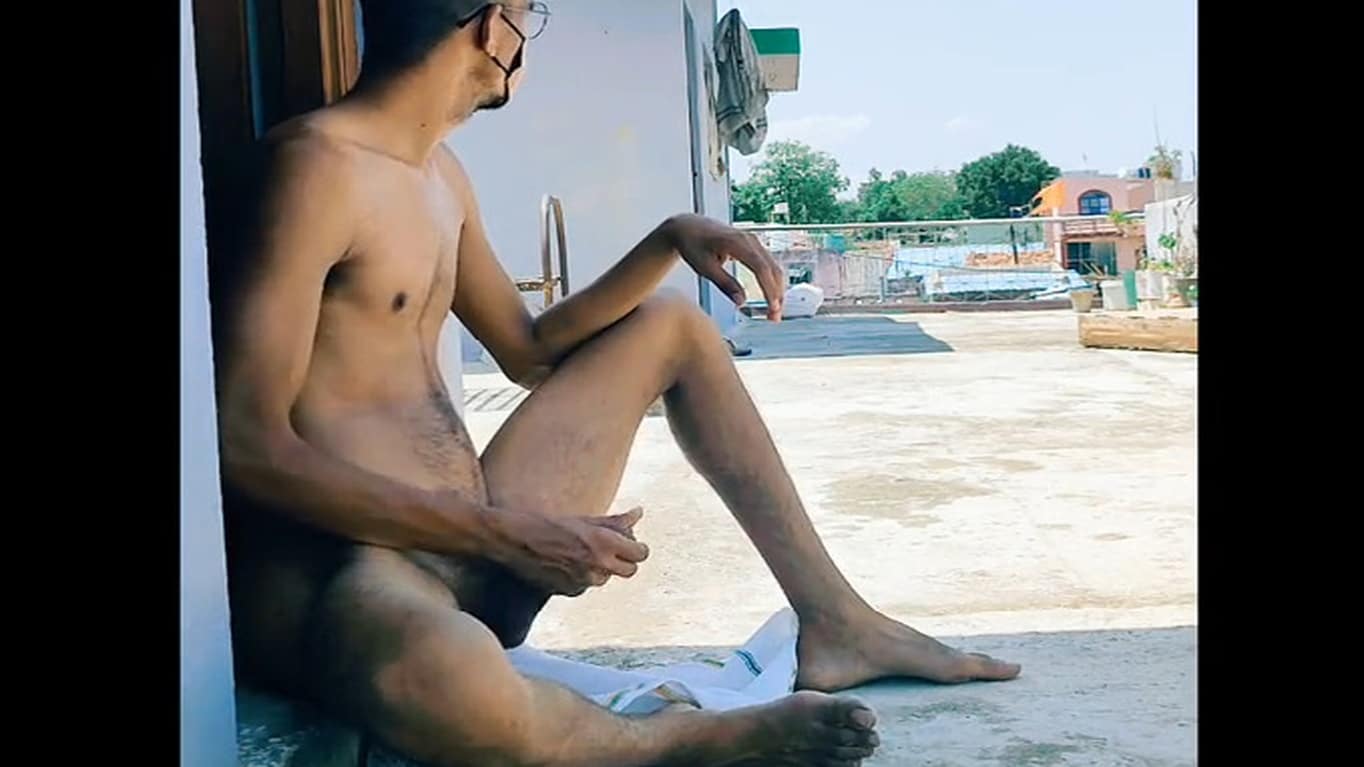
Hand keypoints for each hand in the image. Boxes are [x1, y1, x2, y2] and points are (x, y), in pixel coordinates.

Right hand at [495, 507, 649, 595]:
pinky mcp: (569, 591)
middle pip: (629, 570)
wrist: (513, 540)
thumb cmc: (547, 524)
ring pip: (605, 578)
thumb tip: (638, 512)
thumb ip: (615, 521)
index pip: (640, 554)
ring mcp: (583, 582)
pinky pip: (586, 585)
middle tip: (611, 548)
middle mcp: (597, 566)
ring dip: (601, 568)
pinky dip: (582, 576)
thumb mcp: (585, 519)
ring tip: (581, 551)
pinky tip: (566, 562)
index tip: (630, 543)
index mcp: (603, 544)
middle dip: (624, 560)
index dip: (637, 548)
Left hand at [662, 214, 784, 320]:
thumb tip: (741, 302)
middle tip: (774, 317)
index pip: (760, 268)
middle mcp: (749, 239)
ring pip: (773, 267)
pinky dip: (771, 281)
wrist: (688, 227)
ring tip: (773, 312)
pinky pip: (768, 264)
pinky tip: (771, 296)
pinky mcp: (752, 245)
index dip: (769, 289)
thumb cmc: (693, 245)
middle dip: (776, 294)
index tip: (772, 308)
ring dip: (776, 289)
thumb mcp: (705, 267)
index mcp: (736, 242)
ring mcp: (753, 240)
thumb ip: (724, 284)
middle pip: (772, 268)